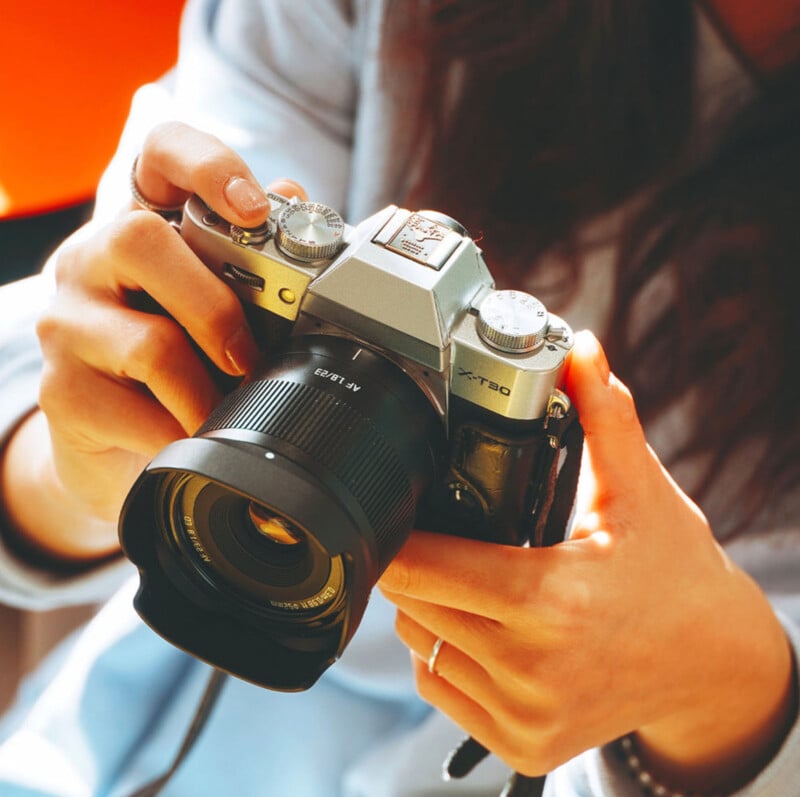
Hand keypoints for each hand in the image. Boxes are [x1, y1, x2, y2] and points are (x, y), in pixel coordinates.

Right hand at [0, 121, 306, 560]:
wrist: (115, 441)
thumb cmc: (177, 362)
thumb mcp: (215, 305)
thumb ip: (253, 258)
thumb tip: (293, 196)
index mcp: (142, 228)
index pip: (161, 154)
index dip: (208, 166)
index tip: (253, 209)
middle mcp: (91, 261)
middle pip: (140, 239)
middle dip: (216, 307)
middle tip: (247, 356)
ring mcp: (67, 323)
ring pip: (149, 343)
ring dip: (208, 388)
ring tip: (227, 408)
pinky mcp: (61, 389)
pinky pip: (137, 412)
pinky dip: (183, 430)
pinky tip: (192, 434)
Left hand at [379, 331, 795, 791]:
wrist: (714, 663)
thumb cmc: (674, 574)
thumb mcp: (638, 493)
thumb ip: (602, 417)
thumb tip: (581, 351)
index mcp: (548, 600)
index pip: (423, 567)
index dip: (401, 534)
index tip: (399, 512)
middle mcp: (530, 667)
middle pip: (414, 603)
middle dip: (416, 564)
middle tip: (447, 538)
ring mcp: (524, 715)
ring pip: (421, 646)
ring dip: (427, 608)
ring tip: (470, 580)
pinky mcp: (522, 744)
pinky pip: (441, 688)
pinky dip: (443, 653)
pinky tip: (482, 628)